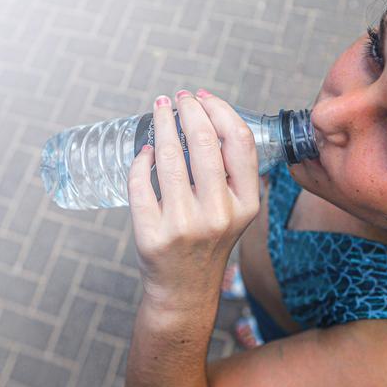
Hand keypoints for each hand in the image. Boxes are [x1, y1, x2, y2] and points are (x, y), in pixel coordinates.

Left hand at [127, 89, 259, 306]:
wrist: (185, 289)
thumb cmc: (208, 241)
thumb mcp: (235, 210)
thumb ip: (230, 172)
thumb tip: (206, 117)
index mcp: (247, 203)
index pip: (239, 142)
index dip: (220, 111)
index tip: (203, 98)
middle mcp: (219, 213)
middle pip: (203, 142)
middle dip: (187, 111)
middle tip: (178, 99)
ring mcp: (184, 224)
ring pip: (168, 157)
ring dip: (161, 125)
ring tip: (159, 111)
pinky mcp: (152, 234)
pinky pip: (141, 183)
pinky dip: (140, 160)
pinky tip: (144, 151)